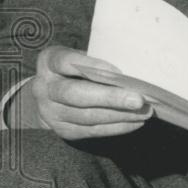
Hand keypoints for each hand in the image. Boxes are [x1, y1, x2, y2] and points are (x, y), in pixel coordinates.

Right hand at [31, 45, 151, 140]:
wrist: (51, 96)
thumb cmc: (76, 69)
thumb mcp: (80, 56)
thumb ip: (97, 61)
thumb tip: (133, 71)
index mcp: (49, 61)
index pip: (66, 61)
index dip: (92, 66)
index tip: (118, 72)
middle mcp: (44, 88)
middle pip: (76, 95)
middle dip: (110, 98)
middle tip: (138, 99)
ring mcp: (50, 112)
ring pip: (86, 116)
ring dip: (119, 115)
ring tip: (144, 112)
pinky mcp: (62, 130)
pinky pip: (91, 131)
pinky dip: (116, 127)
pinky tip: (136, 122)